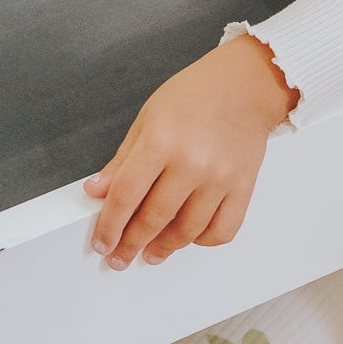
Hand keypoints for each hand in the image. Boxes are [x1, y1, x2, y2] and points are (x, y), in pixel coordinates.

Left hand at [84, 35, 298, 267]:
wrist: (245, 85)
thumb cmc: (194, 96)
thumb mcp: (148, 118)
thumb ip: (123, 160)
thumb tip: (98, 191)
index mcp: (161, 141)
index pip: (126, 195)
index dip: (110, 224)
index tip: (103, 242)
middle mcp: (191, 163)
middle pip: (154, 218)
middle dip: (131, 244)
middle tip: (119, 258)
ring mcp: (220, 179)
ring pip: (186, 231)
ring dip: (164, 248)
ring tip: (150, 253)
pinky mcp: (243, 188)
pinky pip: (222, 231)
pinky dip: (202, 241)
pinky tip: (188, 238)